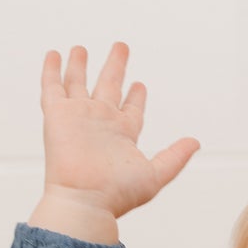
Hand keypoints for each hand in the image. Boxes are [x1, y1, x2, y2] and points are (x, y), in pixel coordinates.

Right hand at [28, 42, 199, 244]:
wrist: (85, 200)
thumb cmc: (118, 194)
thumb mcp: (155, 175)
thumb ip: (175, 157)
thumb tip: (196, 143)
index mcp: (123, 134)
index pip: (131, 109)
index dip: (136, 96)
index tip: (140, 84)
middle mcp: (101, 122)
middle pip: (109, 87)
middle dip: (115, 67)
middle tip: (121, 47)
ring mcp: (78, 117)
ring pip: (78, 83)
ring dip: (80, 66)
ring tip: (81, 48)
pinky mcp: (57, 115)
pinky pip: (53, 87)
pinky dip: (52, 70)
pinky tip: (54, 54)